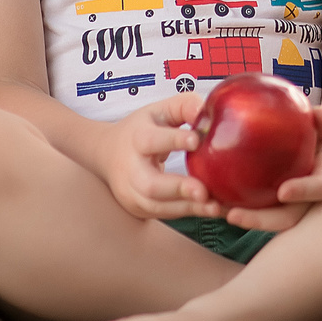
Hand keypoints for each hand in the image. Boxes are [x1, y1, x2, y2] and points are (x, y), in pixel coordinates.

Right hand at [94, 94, 225, 221]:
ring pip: (158, 206)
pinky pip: (165, 214)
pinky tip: (210, 210)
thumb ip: (184, 106)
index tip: (196, 140)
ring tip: (215, 206)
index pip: (153, 140)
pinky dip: (188, 213)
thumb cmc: (141, 129)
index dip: (174, 140)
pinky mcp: (139, 209)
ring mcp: (132, 193)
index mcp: (137, 139)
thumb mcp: (159, 110)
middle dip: (178, 188)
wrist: (106, 154)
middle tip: (203, 191)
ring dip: (188, 208)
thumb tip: (205, 111)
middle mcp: (131, 170)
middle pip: (151, 185)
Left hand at [222, 106, 321, 232]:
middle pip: (286, 218)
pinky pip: (251, 205)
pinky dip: (231, 203)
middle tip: (232, 216)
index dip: (303, 192)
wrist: (321, 149)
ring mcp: (288, 205)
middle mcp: (307, 200)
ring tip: (212, 210)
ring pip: (265, 218)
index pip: (318, 189)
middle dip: (260, 221)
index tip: (283, 192)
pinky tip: (207, 197)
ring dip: (240, 218)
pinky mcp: (270, 202)